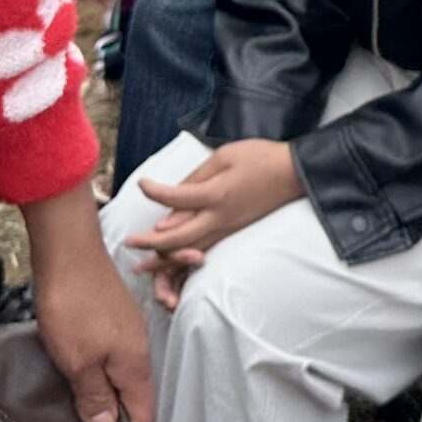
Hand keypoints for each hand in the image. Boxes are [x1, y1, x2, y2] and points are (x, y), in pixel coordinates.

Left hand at [23, 185, 154, 421]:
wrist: (69, 251)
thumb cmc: (73, 305)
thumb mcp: (78, 362)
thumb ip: (95, 396)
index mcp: (135, 363)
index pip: (143, 412)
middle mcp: (138, 345)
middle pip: (131, 392)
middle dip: (108, 406)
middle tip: (76, 408)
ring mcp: (127, 326)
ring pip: (119, 369)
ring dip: (98, 381)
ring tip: (70, 382)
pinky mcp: (113, 312)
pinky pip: (110, 349)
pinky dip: (94, 359)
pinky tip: (72, 354)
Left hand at [123, 140, 302, 307]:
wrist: (293, 175)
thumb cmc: (259, 158)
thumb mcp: (225, 156)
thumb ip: (196, 176)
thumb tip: (173, 195)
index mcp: (215, 194)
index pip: (176, 197)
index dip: (154, 192)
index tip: (141, 184)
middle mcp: (218, 217)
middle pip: (177, 238)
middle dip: (150, 244)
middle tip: (128, 243)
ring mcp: (225, 228)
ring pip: (188, 250)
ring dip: (162, 259)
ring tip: (141, 266)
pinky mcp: (231, 232)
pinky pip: (202, 249)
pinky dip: (182, 258)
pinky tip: (171, 261)